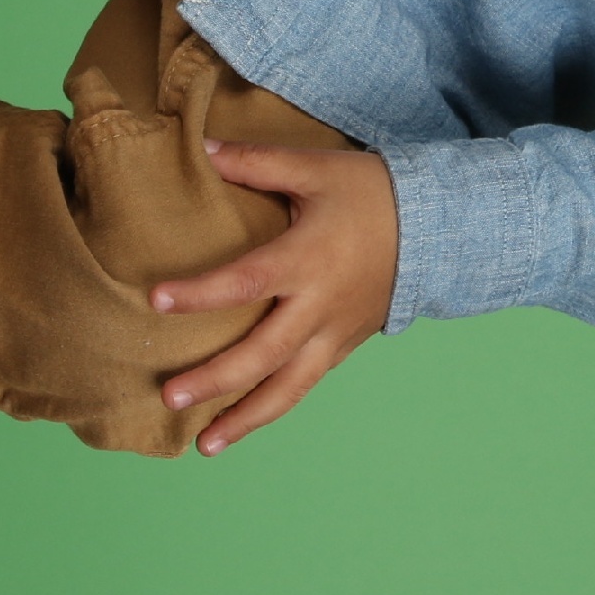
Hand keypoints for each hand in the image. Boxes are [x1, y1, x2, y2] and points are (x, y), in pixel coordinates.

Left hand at [151, 142, 399, 453]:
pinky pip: (305, 384)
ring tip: (205, 445)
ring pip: (289, 388)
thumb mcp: (316, 168)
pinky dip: (273, 407)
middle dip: (215, 380)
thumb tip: (201, 149)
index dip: (201, 294)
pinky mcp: (344, 346)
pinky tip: (242, 424)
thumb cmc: (372, 192)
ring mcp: (335, 333)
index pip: (246, 282)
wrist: (437, 226)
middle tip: (170, 396)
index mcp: (308, 259)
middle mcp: (320, 306)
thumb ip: (257, 162)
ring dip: (246, 418)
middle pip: (263, 355)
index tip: (157, 301)